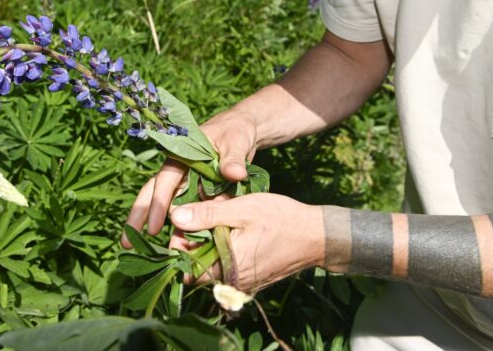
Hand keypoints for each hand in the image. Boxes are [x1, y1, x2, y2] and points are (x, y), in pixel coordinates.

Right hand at [121, 108, 258, 248]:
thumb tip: (235, 175)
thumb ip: (233, 159)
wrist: (245, 129)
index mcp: (181, 156)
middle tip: (127, 243)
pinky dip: (185, 227)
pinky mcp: (200, 193)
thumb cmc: (235, 131)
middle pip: (154, 194)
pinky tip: (178, 247)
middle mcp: (180, 172)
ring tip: (142, 252)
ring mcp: (189, 183)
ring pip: (170, 207)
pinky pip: (191, 211)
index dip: (157, 205)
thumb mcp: (235, 142)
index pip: (165, 182)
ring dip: (158, 226)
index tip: (152, 228)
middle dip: (140, 217)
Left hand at [169, 193, 323, 292]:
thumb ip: (207, 215)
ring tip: (219, 218)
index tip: (184, 222)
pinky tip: (233, 227)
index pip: (187, 268)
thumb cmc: (281, 219)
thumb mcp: (242, 209)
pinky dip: (224, 248)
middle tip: (202, 214)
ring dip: (209, 243)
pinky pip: (228, 267)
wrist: (317, 236)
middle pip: (199, 267)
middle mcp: (233, 282)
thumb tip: (175, 217)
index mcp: (227, 268)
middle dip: (194, 241)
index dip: (180, 245)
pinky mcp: (252, 279)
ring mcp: (243, 283)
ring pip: (213, 265)